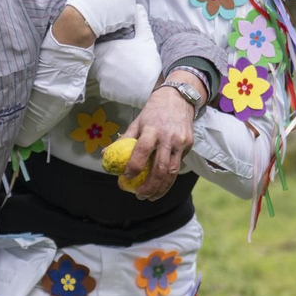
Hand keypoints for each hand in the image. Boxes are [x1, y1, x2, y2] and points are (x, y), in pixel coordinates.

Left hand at [92, 6, 158, 108]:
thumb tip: (139, 7)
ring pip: (99, 75)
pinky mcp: (106, 91)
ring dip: (106, 74)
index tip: (110, 51)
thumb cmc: (149, 61)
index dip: (102, 49)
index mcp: (108, 48)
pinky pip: (104, 87)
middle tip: (118, 64)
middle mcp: (102, 62)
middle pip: (96, 61)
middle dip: (104, 62)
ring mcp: (102, 77)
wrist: (154, 86)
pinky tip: (122, 85)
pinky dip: (110, 87)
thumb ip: (140, 21)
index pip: (97, 47)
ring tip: (120, 74)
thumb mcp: (146, 38)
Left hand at [121, 80, 198, 200]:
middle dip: (149, 186)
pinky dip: (169, 178)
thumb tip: (106, 155)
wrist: (178, 98)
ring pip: (172, 172)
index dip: (134, 166)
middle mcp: (168, 137)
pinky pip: (178, 165)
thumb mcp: (137, 122)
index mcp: (152, 129)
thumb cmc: (153, 112)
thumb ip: (124, 140)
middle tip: (139, 196)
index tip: (126, 178)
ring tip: (150, 197)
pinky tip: (161, 185)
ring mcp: (181, 142)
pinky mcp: (189, 145)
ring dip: (161, 188)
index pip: (143, 150)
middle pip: (160, 168)